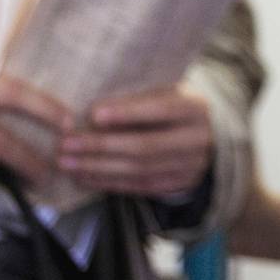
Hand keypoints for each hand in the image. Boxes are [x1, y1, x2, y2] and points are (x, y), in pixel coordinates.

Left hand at [59, 88, 213, 197]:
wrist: (213, 135)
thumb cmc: (178, 107)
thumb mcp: (171, 91)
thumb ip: (143, 96)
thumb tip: (94, 107)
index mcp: (196, 108)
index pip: (161, 110)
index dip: (127, 113)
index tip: (93, 114)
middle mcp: (196, 139)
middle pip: (144, 146)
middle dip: (101, 146)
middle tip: (67, 145)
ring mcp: (189, 166)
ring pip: (138, 170)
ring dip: (97, 168)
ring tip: (67, 163)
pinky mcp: (178, 185)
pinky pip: (139, 187)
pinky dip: (108, 183)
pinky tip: (84, 177)